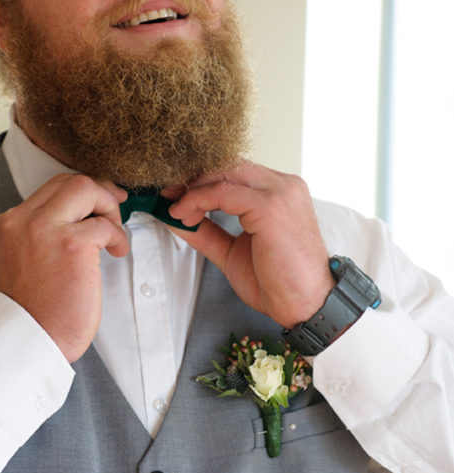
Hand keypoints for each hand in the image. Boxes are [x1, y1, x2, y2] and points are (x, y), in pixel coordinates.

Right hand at [0, 174, 128, 362]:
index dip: (78, 195)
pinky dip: (117, 236)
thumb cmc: (35, 309)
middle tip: (112, 212)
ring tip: (112, 235)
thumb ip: (40, 234)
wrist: (30, 342)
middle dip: (97, 193)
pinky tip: (116, 252)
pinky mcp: (72, 245)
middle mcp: (20, 221)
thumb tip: (83, 212)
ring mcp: (45, 230)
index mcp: (5, 224)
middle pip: (68, 181)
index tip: (95, 206)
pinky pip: (104, 224)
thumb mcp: (23, 260)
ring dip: (108, 207)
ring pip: (85, 188)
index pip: (48, 190)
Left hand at [167, 163, 333, 327]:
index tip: (173, 193)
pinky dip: (197, 201)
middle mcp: (283, 185)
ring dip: (192, 190)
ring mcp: (279, 193)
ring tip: (175, 210)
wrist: (305, 306)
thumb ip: (207, 230)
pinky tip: (184, 216)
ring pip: (223, 174)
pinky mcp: (270, 207)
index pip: (234, 171)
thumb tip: (176, 217)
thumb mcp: (232, 251)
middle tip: (166, 195)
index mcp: (280, 191)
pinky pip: (222, 192)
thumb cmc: (278, 282)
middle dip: (192, 179)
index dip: (201, 179)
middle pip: (227, 165)